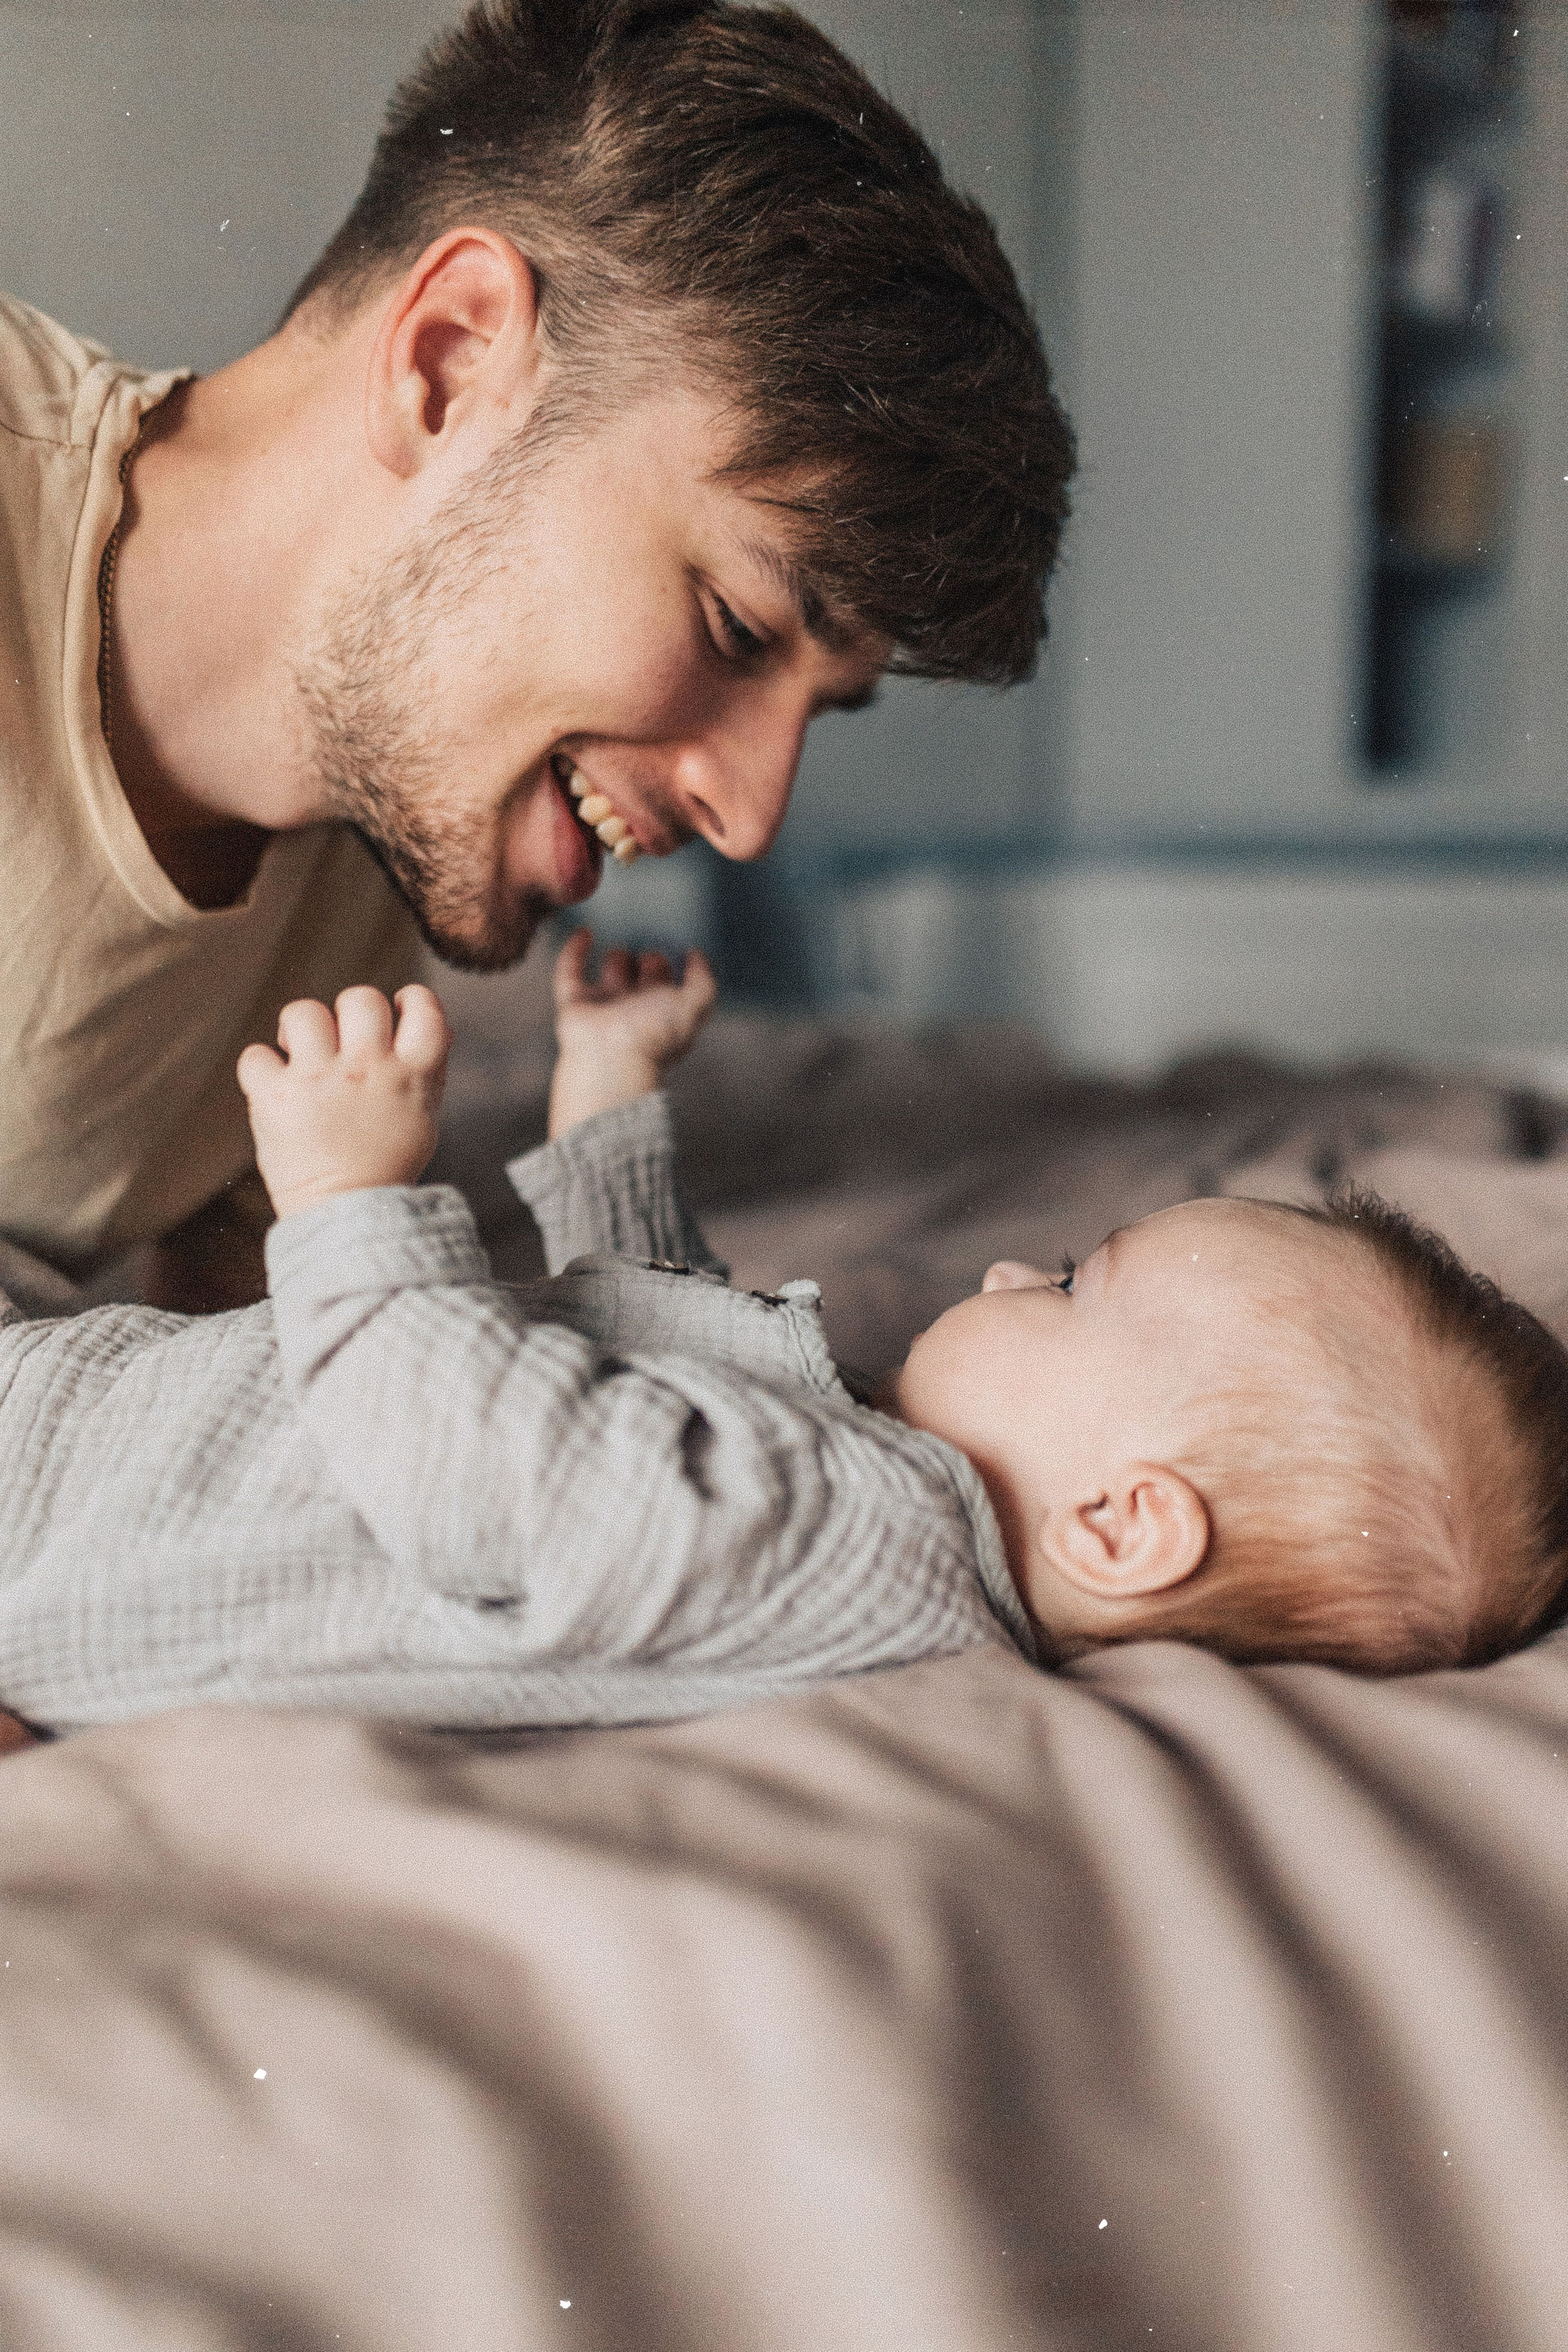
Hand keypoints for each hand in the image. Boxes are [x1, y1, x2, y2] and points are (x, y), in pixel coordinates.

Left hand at [237, 984, 450, 1220]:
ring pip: (303, 1012)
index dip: (410, 1000)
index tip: (396, 1013)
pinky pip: (256, 1055)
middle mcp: (368, 1069)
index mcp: (412, 1075)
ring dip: (300, 1032)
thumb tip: (422, 1027)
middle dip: (349, 1014)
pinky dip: (261, 1069)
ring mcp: (319, 1080)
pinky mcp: (275, 1097)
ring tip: (301, 1058)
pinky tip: (274, 1089)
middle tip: (339, 1044)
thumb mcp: (421, 1119)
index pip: (424, 1007)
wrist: (348, 1220)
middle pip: (362, 998)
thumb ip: (422, 1071)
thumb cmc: (384, 1170)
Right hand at [548, 929, 716, 1137]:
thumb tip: (696, 954)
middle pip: (640, 973)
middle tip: (647, 959)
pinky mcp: (574, 1005)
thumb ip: (702, 980)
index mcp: (660, 1011)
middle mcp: (633, 1008)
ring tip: (622, 957)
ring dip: (618, 957)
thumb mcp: (694, 1005)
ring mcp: (603, 1006)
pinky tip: (586, 932)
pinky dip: (574, 951)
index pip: (665, 980)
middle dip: (646, 960)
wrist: (613, 1059)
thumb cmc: (655, 1034)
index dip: (668, 965)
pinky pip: (570, 973)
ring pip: (611, 971)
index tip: (669, 953)